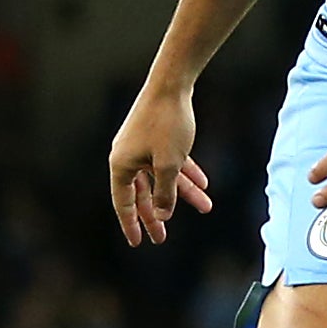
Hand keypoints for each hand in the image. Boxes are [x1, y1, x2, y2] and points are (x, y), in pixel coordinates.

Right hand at [108, 85, 213, 245]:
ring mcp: (142, 146)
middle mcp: (128, 157)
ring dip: (183, 192)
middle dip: (157, 215)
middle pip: (143, 193)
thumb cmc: (167, 124)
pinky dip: (186, 172)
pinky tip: (204, 184)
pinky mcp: (156, 136)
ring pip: (162, 177)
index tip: (138, 242)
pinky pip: (171, 161)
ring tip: (206, 206)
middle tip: (162, 238)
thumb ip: (165, 193)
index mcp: (121, 165)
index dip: (131, 224)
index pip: (123, 202)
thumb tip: (163, 216)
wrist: (172, 85)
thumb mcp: (168, 164)